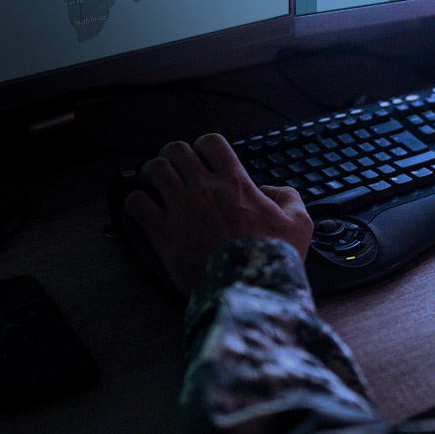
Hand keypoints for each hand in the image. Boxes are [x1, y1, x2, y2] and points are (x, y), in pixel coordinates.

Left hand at [124, 133, 313, 295]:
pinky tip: (143, 210)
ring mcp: (182, 209)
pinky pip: (136, 203)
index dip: (202, 148)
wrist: (251, 290)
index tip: (202, 161)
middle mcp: (205, 189)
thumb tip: (272, 189)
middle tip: (174, 172)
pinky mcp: (164, 234)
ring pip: (154, 169)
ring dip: (150, 174)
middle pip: (176, 150)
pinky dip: (135, 202)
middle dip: (172, 157)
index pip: (211, 143)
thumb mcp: (299, 225)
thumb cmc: (273, 260)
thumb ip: (289, 198)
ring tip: (153, 186)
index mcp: (235, 184)